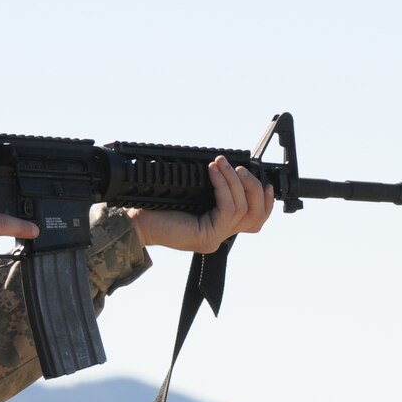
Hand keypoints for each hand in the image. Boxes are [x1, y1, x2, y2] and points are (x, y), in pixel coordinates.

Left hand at [127, 156, 273, 253]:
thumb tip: (227, 167)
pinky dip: (223, 186)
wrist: (136, 220)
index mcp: (219, 226)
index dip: (265, 200)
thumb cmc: (157, 206)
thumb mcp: (192, 193)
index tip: (264, 180)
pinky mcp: (207, 235)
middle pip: (256, 215)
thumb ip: (212, 188)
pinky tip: (214, 172)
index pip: (255, 219)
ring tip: (222, 163)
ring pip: (243, 208)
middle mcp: (220, 235)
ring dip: (235, 180)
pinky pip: (227, 208)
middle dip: (253, 187)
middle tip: (239, 167)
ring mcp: (215, 237)